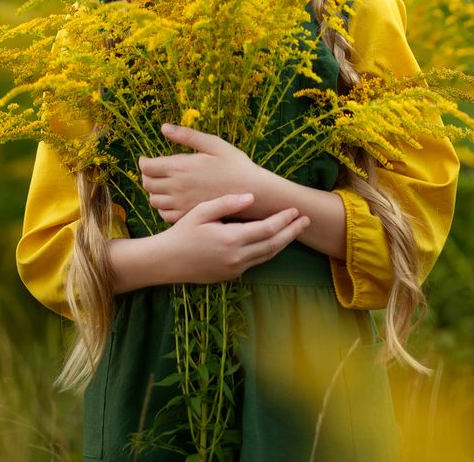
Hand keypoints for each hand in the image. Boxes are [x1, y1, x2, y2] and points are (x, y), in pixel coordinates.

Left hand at [139, 124, 262, 223]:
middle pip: (147, 183)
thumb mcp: (213, 144)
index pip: (147, 167)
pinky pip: (164, 215)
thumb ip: (187, 136)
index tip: (146, 159)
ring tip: (163, 184)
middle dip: (147, 175)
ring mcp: (182, 204)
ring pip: (153, 200)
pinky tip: (172, 200)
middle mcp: (177, 187)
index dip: (143, 162)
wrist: (253, 192)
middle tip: (154, 170)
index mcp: (181, 167)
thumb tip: (164, 127)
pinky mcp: (189, 216)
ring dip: (154, 191)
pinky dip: (163, 207)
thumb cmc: (235, 165)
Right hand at [160, 193, 309, 283]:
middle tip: (306, 221)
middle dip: (292, 232)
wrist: (167, 262)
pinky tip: (273, 241)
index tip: (295, 209)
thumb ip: (228, 203)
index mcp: (231, 239)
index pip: (268, 229)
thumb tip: (252, 197)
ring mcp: (235, 269)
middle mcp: (237, 258)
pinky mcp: (231, 275)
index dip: (284, 219)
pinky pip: (256, 262)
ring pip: (267, 255)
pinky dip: (268, 250)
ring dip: (283, 243)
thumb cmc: (182, 232)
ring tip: (295, 230)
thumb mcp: (202, 212)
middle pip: (274, 245)